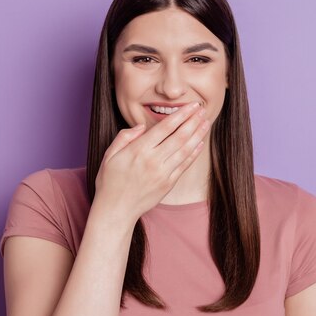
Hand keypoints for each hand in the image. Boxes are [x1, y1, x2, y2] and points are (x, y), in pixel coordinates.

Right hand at [92, 101, 209, 225]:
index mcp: (139, 150)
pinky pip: (184, 165)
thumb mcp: (109, 155)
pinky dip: (194, 153)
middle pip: (179, 136)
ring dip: (198, 135)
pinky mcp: (168, 184)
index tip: (190, 106)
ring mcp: (162, 173)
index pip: (165, 127)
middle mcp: (153, 160)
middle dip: (193, 121)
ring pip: (185, 150)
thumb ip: (124, 137)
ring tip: (206, 122)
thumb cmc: (110, 181)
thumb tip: (141, 126)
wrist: (116, 210)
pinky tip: (200, 143)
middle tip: (202, 109)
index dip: (181, 115)